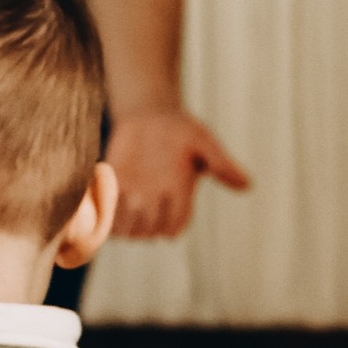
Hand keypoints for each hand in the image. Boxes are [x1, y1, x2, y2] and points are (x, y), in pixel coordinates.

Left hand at [105, 107, 249, 242]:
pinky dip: (100, 208)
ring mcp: (132, 199)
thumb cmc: (182, 130)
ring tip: (122, 192)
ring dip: (120, 218)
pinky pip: (104, 212)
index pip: (174, 227)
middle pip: (147, 233)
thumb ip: (220, 164)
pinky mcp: (112, 188)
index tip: (164, 196)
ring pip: (124, 229)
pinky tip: (105, 186)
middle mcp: (156, 205)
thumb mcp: (203, 142)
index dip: (168, 222)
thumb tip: (247, 185)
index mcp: (179, 199)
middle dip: (143, 221)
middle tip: (140, 195)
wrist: (150, 115)